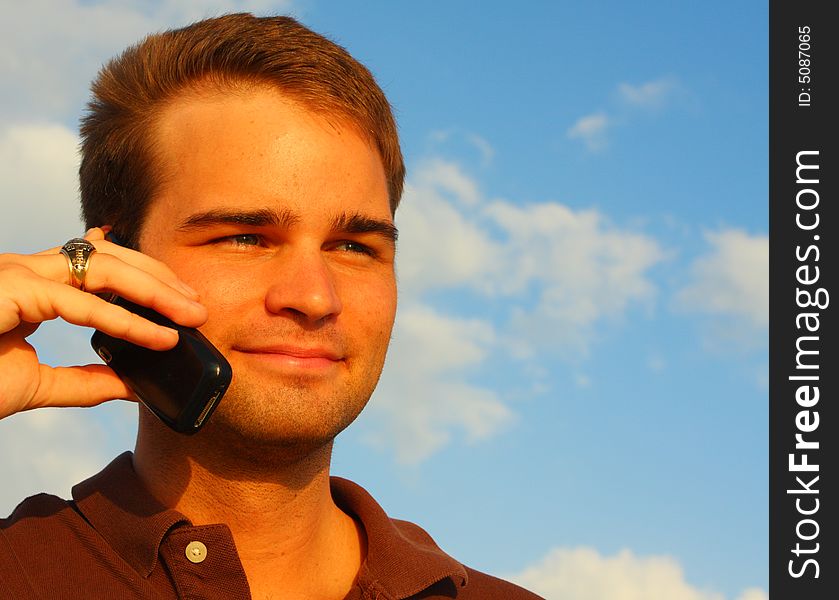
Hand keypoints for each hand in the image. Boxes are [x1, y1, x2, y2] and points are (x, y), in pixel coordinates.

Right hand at [0, 228, 207, 419]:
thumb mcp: (39, 385)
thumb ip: (86, 381)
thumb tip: (135, 386)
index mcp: (32, 285)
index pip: (100, 264)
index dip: (146, 278)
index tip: (182, 302)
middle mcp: (25, 270)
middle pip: (109, 255)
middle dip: (161, 278)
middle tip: (199, 307)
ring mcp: (15, 275)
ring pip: (101, 266)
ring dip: (154, 289)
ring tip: (192, 315)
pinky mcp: (9, 290)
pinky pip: (79, 300)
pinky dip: (125, 320)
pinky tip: (160, 337)